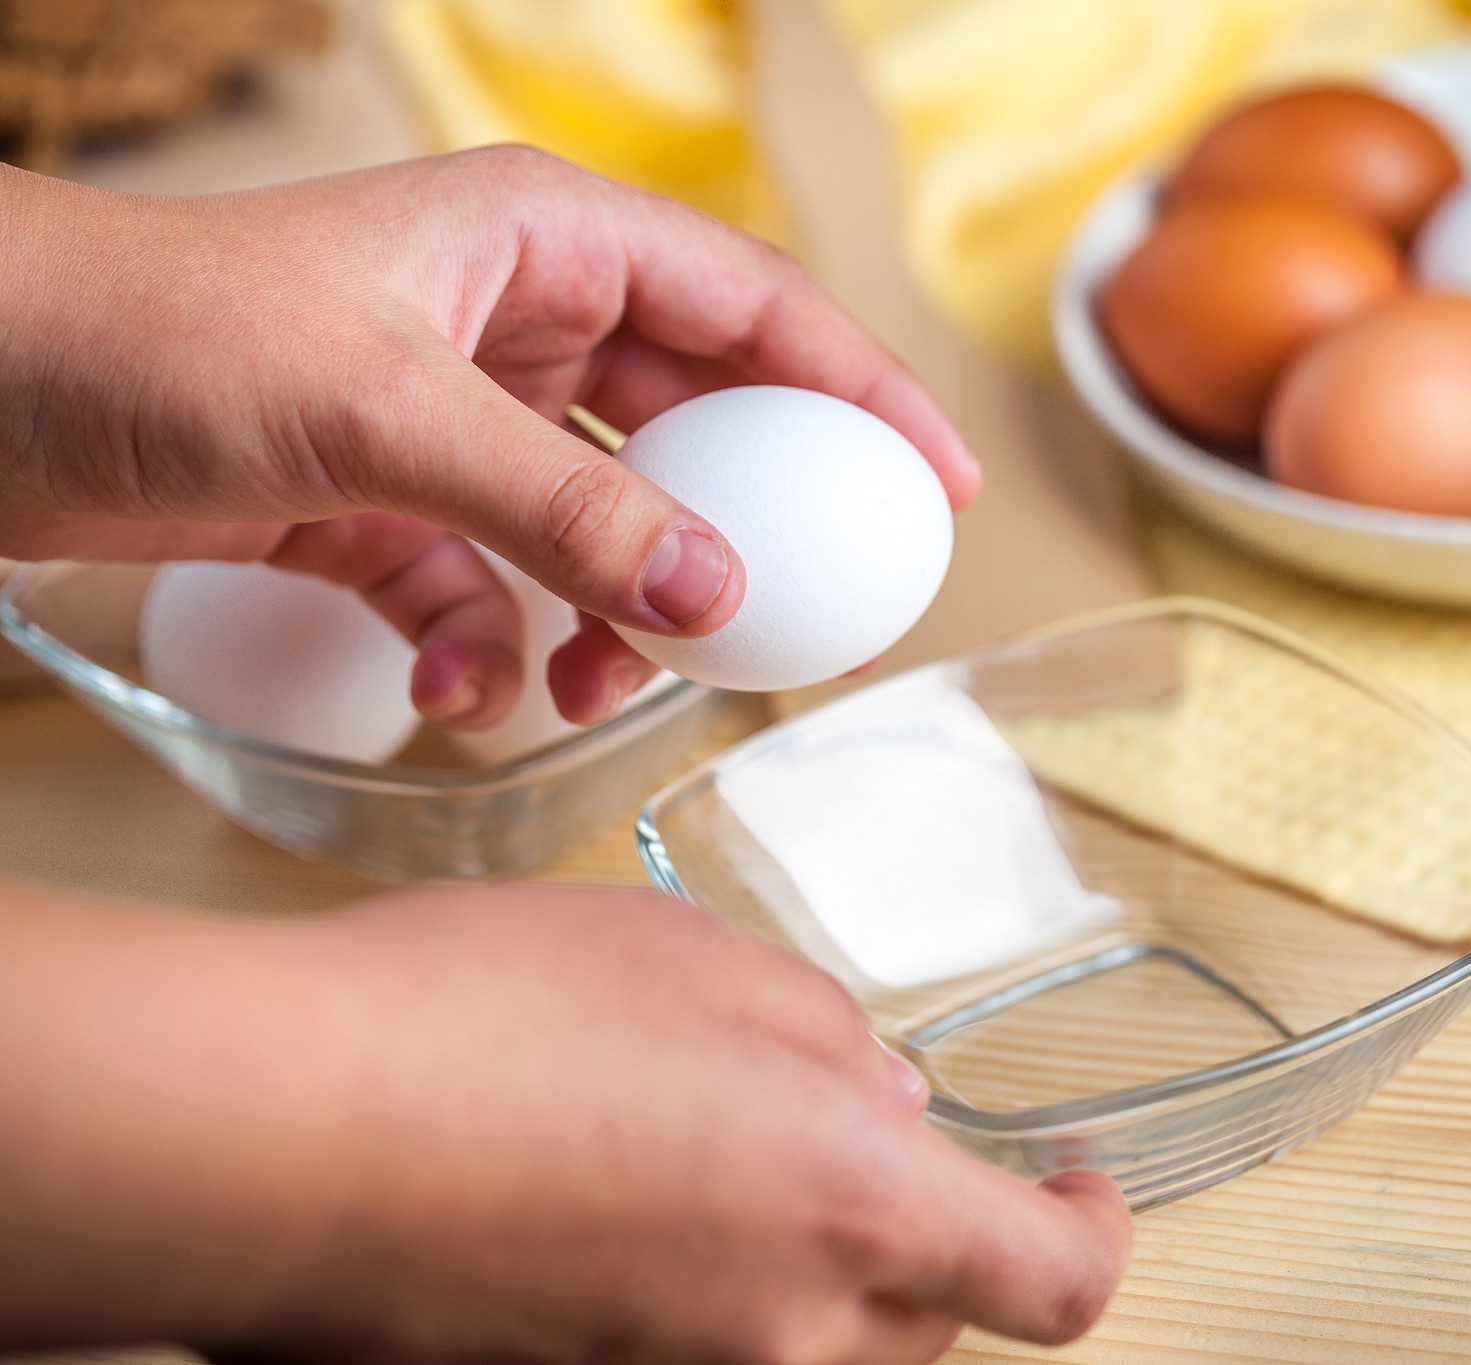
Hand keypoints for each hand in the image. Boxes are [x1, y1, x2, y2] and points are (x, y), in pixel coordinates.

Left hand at [0, 149, 979, 726]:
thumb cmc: (158, 331)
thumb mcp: (387, 415)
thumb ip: (565, 509)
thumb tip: (720, 595)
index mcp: (544, 240)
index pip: (753, 308)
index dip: (861, 392)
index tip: (934, 488)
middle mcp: (514, 320)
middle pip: (689, 430)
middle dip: (739, 537)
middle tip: (800, 631)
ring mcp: (454, 417)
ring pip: (597, 528)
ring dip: (606, 617)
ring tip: (596, 688)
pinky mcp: (387, 502)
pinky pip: (490, 586)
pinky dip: (487, 646)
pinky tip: (455, 689)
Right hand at [0, 884, 1129, 1362]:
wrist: (272, 1134)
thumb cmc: (482, 1023)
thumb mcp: (704, 961)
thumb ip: (825, 1037)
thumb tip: (876, 1096)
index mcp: (854, 1217)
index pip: (1055, 1282)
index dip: (1093, 1231)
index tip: (1078, 1181)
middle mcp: (782, 1341)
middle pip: (930, 1320)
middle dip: (925, 1230)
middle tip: (857, 1128)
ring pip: (814, 1342)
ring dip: (808, 1258)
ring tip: (717, 1146)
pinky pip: (695, 1347)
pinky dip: (702, 1285)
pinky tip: (622, 1190)